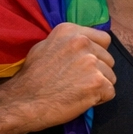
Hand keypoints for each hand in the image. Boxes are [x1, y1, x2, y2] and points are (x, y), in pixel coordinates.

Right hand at [0, 23, 115, 131]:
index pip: (103, 39)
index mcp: (70, 31)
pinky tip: (80, 99)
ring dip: (98, 86)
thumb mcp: (44, 47)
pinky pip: (110, 92)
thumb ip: (66, 43)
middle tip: (76, 81)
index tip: (83, 64)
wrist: (22, 102)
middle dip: (98, 72)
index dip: (97, 54)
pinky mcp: (97, 82)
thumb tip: (84, 42)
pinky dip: (99, 99)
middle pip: (108, 59)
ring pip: (110, 76)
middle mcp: (82, 42)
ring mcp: (91, 62)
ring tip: (76, 90)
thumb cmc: (31, 78)